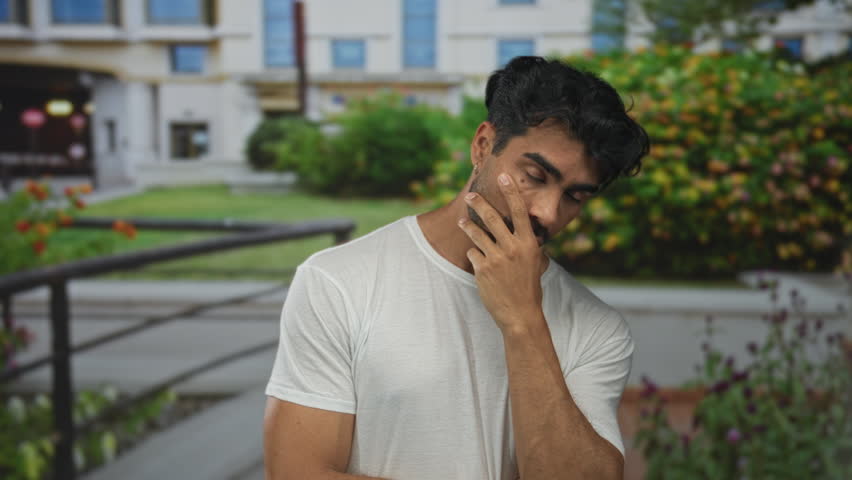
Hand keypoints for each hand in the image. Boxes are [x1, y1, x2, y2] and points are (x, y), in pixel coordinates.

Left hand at [458, 173, 545, 331]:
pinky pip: (473, 254)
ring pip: (477, 234)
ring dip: (468, 226)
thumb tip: (528, 233)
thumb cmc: (529, 288)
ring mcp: (496, 258)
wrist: (520, 314)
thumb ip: (530, 246)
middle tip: (469, 195)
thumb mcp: (536, 264)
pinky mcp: (482, 269)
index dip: (511, 192)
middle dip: (478, 203)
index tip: (503, 176)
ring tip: (462, 222)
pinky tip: (479, 264)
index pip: (520, 212)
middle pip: (492, 218)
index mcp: (528, 244)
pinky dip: (474, 256)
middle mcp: (512, 248)